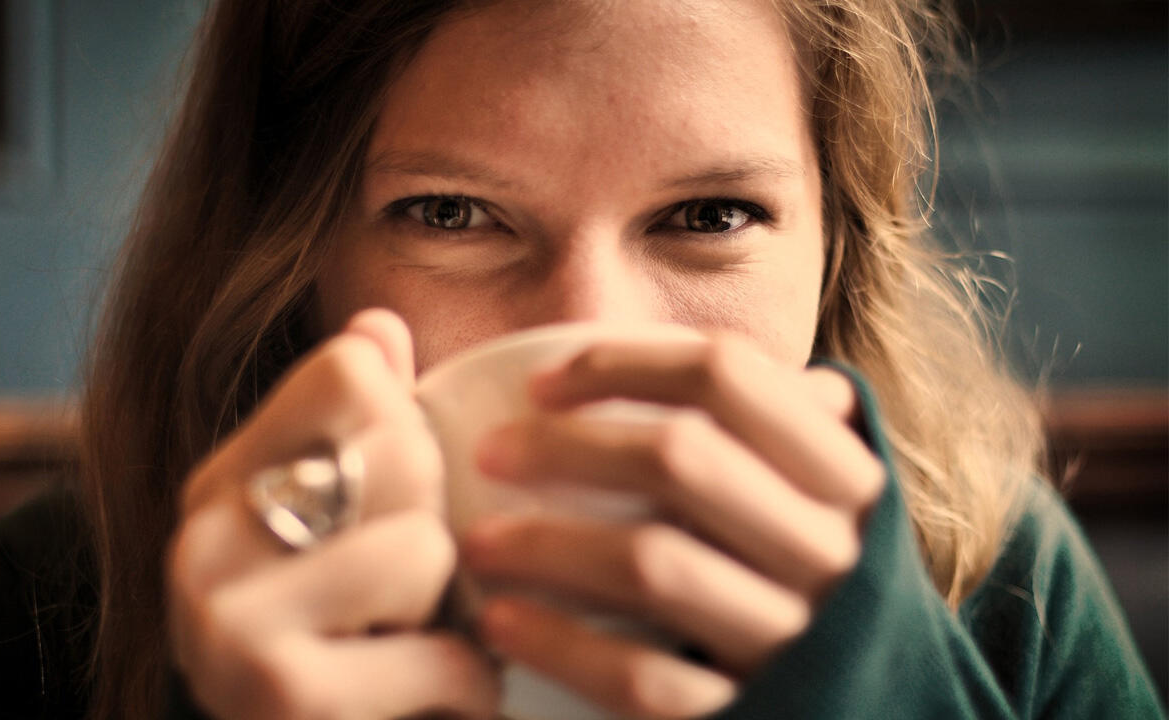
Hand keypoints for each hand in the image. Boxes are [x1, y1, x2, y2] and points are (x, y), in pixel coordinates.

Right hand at [167, 309, 499, 719]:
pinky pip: (442, 654)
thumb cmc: (329, 644)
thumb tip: (381, 322)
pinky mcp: (281, 698)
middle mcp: (204, 536)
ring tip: (409, 642)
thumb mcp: (334, 527)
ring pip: (423, 547)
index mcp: (220, 479)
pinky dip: (467, 685)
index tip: (397, 502)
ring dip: (450, 611)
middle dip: (436, 525)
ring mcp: (229, 619)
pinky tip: (434, 697)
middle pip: (402, 449)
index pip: (351, 370)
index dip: (410, 429)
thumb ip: (359, 427)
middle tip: (410, 590)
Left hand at [464, 334, 885, 718]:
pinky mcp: (746, 714)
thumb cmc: (812, 583)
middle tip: (489, 453)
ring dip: (545, 544)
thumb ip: (780, 430)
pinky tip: (502, 622)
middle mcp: (829, 550)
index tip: (539, 384)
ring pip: (653, 564)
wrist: (875, 714)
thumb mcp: (820, 499)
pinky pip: (643, 677)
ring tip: (477, 544)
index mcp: (845, 477)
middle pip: (680, 459)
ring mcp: (794, 639)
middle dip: (563, 446)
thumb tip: (716, 362)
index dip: (623, 363)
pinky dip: (561, 645)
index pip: (728, 375)